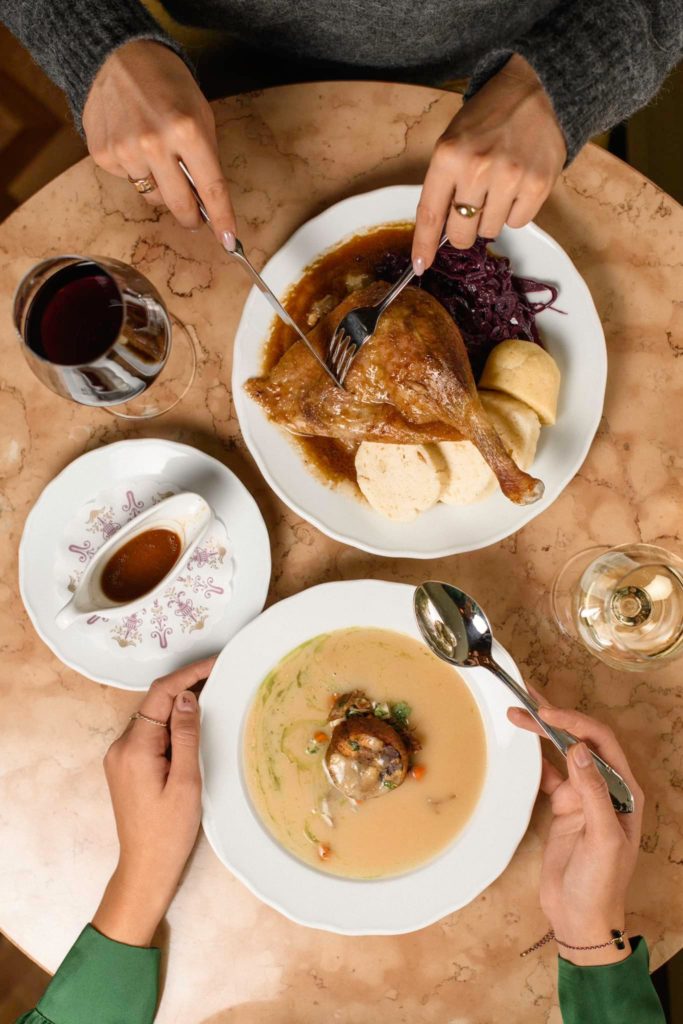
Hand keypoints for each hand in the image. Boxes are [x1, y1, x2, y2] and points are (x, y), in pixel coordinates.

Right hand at [83, 40, 235, 243]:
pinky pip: (128, 181)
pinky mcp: (103, 155)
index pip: (211, 189)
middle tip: (195, 216)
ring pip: (152, 197)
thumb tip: (208, 203)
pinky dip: (135, 170)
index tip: (229, 242)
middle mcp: (155, 144)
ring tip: (156, 153)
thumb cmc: (166, 84)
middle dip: (191, 216)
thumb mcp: (200, 114)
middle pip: (180, 205)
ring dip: (160, 186)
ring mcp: (126, 151)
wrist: (117, 56)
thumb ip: (206, 158)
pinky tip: (132, 143)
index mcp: (188, 131)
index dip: (222, 219)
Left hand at [92, 657, 215, 945]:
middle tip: (221, 677)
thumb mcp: (186, 781)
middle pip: (155, 702)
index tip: (215, 663)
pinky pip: (150, 732)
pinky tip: (193, 726)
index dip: (188, 674)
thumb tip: (187, 696)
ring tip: (213, 698)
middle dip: (186, 686)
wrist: (145, 867)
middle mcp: (121, 746)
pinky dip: (171, 723)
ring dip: (180, 705)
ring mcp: (120, 756)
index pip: (161, 694)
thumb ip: (185, 735)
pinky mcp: (126, 765)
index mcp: (134, 748)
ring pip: (153, 716)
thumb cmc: (169, 831)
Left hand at [413, 55, 565, 270]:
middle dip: (463, 230)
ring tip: (499, 186)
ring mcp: (509, 178)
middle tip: (472, 208)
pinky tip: (517, 187)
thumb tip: (437, 232)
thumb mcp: (453, 141)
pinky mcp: (537, 186)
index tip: (420, 265)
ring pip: (489, 231)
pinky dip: (515, 212)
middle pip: (461, 233)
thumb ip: (443, 183)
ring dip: (491, 217)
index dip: (424, 245)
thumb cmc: (490, 118)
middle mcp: (477, 168)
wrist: (538, 91)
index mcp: (449, 156)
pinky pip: (517, 223)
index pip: (430, 214)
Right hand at [509, 693, 643, 965]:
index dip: (575, 723)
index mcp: (624, 791)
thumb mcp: (603, 839)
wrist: (580, 918)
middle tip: (525, 702)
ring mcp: (583, 796)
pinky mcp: (564, 807)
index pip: (601, 743)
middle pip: (581, 740)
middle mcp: (605, 787)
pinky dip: (534, 757)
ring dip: (542, 733)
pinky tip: (519, 745)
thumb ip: (593, 793)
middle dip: (555, 719)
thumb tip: (579, 750)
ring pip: (562, 753)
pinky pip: (549, 773)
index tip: (547, 715)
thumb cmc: (600, 884)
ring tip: (516, 713)